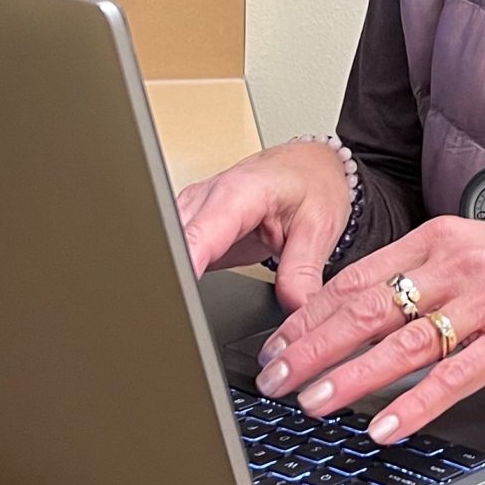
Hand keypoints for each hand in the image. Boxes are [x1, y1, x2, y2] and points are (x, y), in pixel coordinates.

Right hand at [174, 141, 350, 308]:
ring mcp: (192, 211)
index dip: (185, 268)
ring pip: (165, 249)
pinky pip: (172, 253)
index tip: (181, 297)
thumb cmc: (312, 184)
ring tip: (184, 309)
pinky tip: (187, 295)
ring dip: (171, 279)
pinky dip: (176, 275)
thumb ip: (302, 272)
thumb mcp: (319, 228)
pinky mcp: (190, 227)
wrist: (308, 168)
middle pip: (170, 244)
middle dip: (172, 281)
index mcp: (237, 193)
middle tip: (185, 316)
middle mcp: (205, 198)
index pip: (196, 235)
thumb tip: (295, 309)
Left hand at [252, 216, 484, 444]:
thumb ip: (422, 274)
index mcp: (440, 237)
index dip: (308, 315)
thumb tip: (358, 308)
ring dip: (349, 377)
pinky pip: (453, 376)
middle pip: (366, 309)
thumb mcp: (478, 254)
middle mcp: (457, 264)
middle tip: (273, 377)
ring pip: (400, 343)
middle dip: (311, 347)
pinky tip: (385, 425)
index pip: (357, 278)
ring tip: (312, 401)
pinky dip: (414, 404)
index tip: (276, 344)